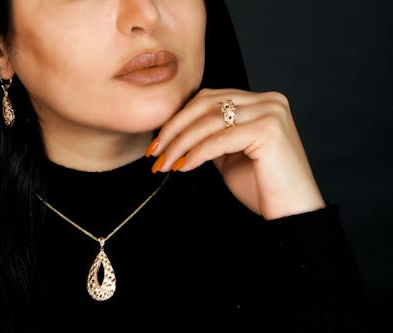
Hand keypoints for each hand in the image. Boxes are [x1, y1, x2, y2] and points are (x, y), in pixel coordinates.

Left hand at [146, 88, 325, 219]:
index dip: (178, 119)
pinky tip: (184, 167)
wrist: (293, 214)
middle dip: (174, 129)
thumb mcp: (229, 155)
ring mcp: (270, 112)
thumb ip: (210, 136)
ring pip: (209, 120)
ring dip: (180, 143)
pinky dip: (197, 153)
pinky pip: (220, 139)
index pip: (208, 100)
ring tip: (165, 163)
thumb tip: (176, 131)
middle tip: (155, 153)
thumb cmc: (262, 187)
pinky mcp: (269, 130)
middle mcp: (268, 100)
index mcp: (259, 102)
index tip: (158, 142)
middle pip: (206, 104)